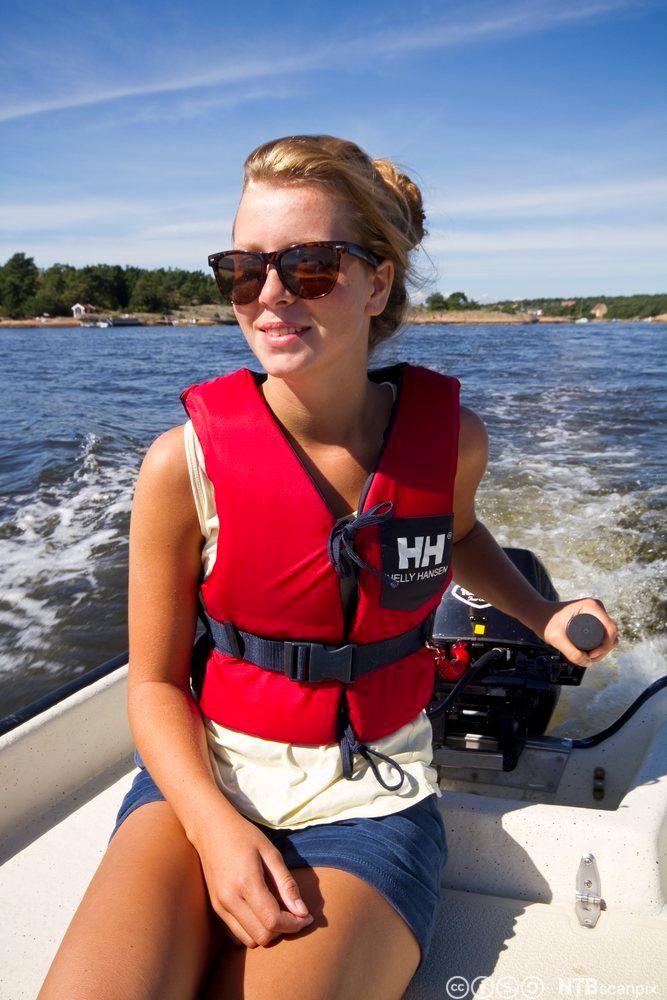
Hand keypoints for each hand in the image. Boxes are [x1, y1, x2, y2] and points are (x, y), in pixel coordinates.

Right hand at [192, 806, 313, 947]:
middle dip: (284, 930)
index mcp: (246, 881)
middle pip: (262, 936)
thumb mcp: (271, 853)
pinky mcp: (215, 909)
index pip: (273, 920)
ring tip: (279, 913)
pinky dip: (253, 930)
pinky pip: (237, 934)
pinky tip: (262, 913)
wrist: (210, 828)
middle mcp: (229, 898)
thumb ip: (287, 884)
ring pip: (250, 940)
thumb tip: (302, 912)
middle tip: (295, 914)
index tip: (307, 916)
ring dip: (268, 933)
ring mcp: (219, 906)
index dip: (294, 924)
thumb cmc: (244, 835)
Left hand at [538, 598, 618, 667]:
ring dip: (602, 649)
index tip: (590, 656)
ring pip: (608, 636)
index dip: (605, 647)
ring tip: (586, 657)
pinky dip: (600, 645)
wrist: (539, 614)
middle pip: (611, 634)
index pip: (611, 630)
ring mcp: (596, 613)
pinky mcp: (593, 619)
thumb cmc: (546, 622)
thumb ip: (570, 652)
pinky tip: (590, 654)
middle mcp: (597, 608)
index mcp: (592, 607)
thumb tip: (588, 662)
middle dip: (603, 650)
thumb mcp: (556, 638)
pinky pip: (603, 634)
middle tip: (586, 659)